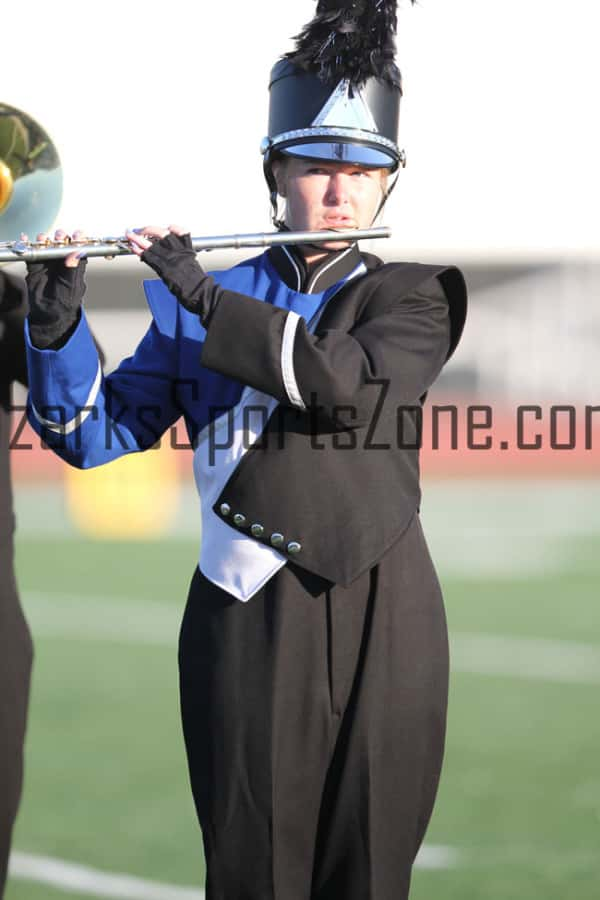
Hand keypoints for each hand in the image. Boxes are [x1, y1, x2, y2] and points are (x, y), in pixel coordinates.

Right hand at [25, 228, 87, 348]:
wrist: (49, 316)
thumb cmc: (65, 303)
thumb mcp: (71, 287)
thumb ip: (72, 271)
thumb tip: (75, 255)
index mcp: (75, 267)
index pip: (78, 250)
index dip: (78, 241)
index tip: (78, 235)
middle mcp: (62, 263)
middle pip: (62, 244)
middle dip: (61, 237)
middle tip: (59, 236)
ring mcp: (48, 264)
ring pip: (47, 247)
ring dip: (45, 240)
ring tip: (43, 239)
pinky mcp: (35, 267)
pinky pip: (32, 254)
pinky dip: (30, 246)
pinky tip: (27, 240)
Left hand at [125, 225, 220, 325]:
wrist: (200, 292)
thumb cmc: (198, 284)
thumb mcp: (193, 265)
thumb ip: (184, 258)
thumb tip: (173, 256)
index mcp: (187, 249)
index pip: (179, 231)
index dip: (171, 228)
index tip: (165, 228)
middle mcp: (178, 251)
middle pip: (162, 233)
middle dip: (149, 229)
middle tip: (141, 230)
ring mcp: (171, 258)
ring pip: (152, 243)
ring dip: (138, 238)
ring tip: (131, 235)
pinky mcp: (164, 268)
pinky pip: (149, 256)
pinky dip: (139, 251)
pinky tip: (134, 248)